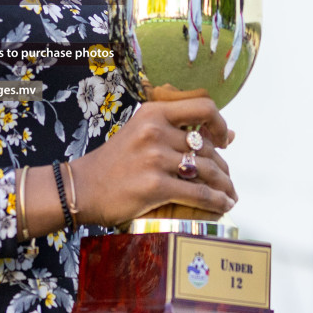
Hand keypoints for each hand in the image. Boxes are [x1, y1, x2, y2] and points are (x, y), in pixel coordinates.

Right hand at [72, 95, 236, 227]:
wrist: (82, 188)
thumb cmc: (114, 163)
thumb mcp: (142, 134)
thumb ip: (181, 132)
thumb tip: (229, 135)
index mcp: (152, 112)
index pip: (203, 107)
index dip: (219, 123)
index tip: (222, 140)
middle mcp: (155, 131)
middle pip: (206, 146)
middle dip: (222, 166)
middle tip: (226, 179)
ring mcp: (155, 158)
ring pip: (208, 170)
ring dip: (225, 185)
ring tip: (229, 195)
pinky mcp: (155, 186)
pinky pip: (200, 194)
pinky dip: (217, 202)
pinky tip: (223, 206)